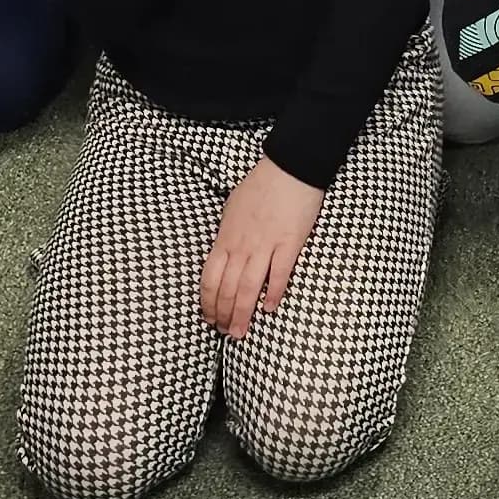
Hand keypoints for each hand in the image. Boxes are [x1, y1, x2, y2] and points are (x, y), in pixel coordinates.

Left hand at [199, 153, 324, 335]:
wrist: (290, 166)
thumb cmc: (260, 185)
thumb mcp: (231, 209)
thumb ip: (226, 234)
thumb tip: (222, 253)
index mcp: (226, 237)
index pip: (209, 279)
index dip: (207, 303)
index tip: (209, 318)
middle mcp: (241, 245)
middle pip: (226, 288)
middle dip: (223, 315)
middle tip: (225, 332)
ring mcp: (265, 245)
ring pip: (247, 288)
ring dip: (242, 314)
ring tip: (240, 332)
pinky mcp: (289, 243)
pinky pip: (279, 274)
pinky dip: (272, 294)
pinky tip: (269, 309)